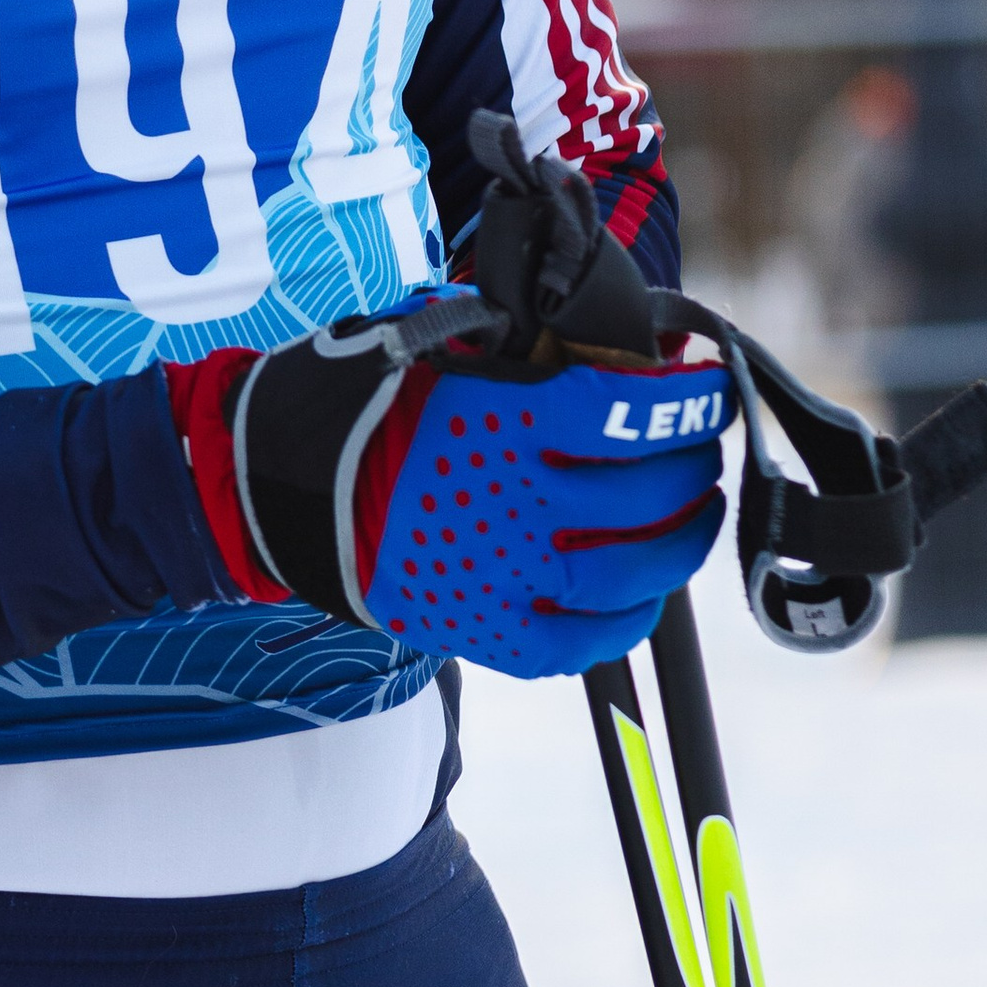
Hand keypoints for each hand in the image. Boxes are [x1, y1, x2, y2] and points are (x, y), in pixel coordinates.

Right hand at [165, 114, 730, 678]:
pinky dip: (630, 616)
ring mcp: (502, 573)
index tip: (710, 392)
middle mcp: (511, 499)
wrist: (276, 485)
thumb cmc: (363, 405)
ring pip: (634, 569)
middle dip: (692, 466)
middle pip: (647, 493)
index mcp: (501, 419)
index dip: (687, 405)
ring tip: (697, 513)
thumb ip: (518, 347)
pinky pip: (585, 639)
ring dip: (684, 540)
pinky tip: (648, 590)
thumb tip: (609, 347)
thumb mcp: (438, 348)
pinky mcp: (485, 632)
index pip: (630, 410)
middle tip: (702, 450)